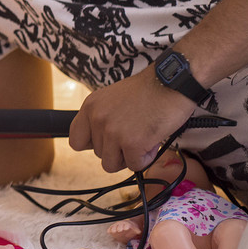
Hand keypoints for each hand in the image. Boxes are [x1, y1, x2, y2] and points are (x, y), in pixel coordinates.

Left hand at [68, 67, 195, 172]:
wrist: (172, 82)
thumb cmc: (148, 90)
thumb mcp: (112, 98)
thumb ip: (101, 118)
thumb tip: (98, 142)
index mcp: (90, 106)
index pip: (76, 140)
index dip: (92, 145)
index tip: (106, 142)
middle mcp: (97, 119)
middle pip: (98, 154)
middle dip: (117, 150)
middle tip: (135, 134)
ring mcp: (113, 132)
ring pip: (111, 164)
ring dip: (129, 156)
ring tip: (143, 138)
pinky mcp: (131, 143)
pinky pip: (134, 165)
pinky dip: (146, 158)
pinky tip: (152, 141)